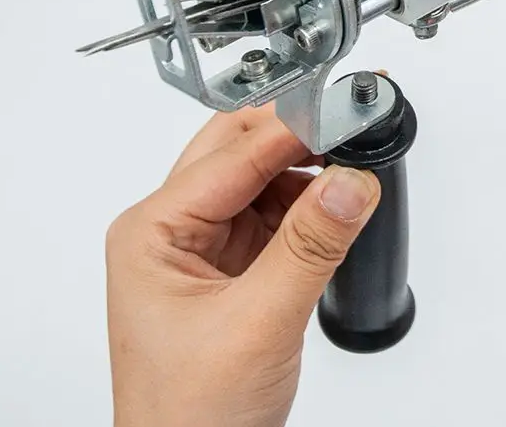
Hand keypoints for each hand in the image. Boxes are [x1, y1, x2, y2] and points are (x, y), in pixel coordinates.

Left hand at [106, 106, 380, 426]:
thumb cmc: (191, 418)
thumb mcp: (259, 324)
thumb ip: (311, 246)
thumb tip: (352, 181)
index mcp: (153, 232)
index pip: (231, 154)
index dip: (290, 128)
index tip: (341, 109)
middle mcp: (173, 231)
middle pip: (239, 150)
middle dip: (295, 135)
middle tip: (347, 123)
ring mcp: (204, 248)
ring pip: (261, 177)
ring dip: (306, 170)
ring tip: (351, 171)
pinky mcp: (235, 267)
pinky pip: (276, 213)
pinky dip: (309, 204)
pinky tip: (335, 208)